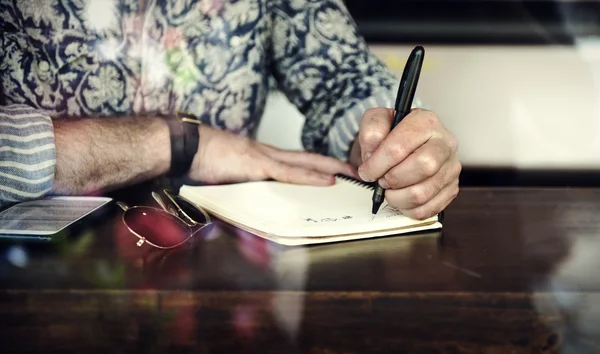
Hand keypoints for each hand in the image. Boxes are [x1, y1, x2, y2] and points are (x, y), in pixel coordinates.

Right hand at [188, 125, 357, 184]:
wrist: (183, 146)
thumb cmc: (199, 161)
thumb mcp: (225, 177)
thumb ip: (241, 188)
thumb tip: (252, 209)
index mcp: (259, 157)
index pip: (294, 161)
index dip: (316, 166)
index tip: (335, 171)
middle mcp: (266, 154)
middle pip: (307, 159)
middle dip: (333, 165)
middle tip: (356, 171)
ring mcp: (263, 157)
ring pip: (305, 163)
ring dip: (330, 169)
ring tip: (352, 174)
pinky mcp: (256, 164)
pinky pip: (289, 172)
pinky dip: (310, 176)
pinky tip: (328, 180)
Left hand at [352, 108, 460, 219]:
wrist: (407, 144)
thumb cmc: (393, 134)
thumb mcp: (377, 121)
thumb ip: (372, 130)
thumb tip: (372, 153)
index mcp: (426, 122)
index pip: (400, 146)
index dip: (377, 164)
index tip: (366, 171)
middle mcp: (445, 143)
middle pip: (423, 167)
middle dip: (393, 179)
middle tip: (381, 180)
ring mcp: (451, 167)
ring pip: (424, 192)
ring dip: (398, 197)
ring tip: (390, 189)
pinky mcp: (452, 188)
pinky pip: (428, 208)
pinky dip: (408, 208)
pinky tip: (401, 197)